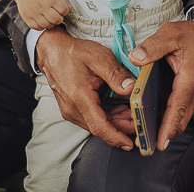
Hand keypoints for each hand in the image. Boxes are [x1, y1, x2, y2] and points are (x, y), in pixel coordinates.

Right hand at [16, 0, 70, 29]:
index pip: (63, 10)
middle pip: (56, 19)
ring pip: (47, 25)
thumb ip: (61, 0)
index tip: (62, 9)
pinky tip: (42, 20)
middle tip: (57, 15)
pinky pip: (36, 27)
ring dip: (50, 23)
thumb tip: (69, 8)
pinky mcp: (26, 17)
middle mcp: (42, 6)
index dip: (65, 11)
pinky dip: (41, 26)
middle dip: (59, 19)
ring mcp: (33, 12)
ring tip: (49, 18)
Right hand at [35, 28, 136, 149]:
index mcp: (80, 98)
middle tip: (141, 121)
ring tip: (133, 113)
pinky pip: (92, 119)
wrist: (52, 52)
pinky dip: (107, 117)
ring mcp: (71, 111)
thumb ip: (116, 74)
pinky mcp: (72, 110)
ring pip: (97, 125)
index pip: (100, 127)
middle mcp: (73, 110)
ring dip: (116, 122)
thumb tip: (132, 89)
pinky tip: (120, 110)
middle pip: (101, 128)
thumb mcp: (99, 57)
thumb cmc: (74, 53)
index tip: (131, 143)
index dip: (116, 137)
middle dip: (122, 128)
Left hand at [127, 20, 193, 150]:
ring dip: (164, 128)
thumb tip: (135, 58)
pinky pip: (180, 111)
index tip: (159, 141)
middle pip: (180, 119)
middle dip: (163, 133)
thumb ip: (153, 46)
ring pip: (180, 117)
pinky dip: (167, 119)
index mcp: (190, 77)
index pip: (179, 106)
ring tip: (143, 135)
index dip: (168, 125)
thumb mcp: (171, 33)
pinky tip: (150, 121)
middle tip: (143, 143)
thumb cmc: (192, 35)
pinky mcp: (192, 96)